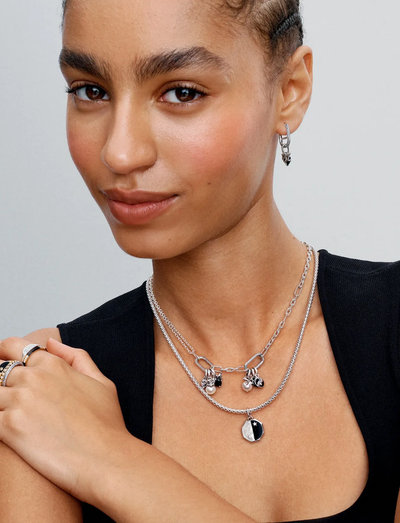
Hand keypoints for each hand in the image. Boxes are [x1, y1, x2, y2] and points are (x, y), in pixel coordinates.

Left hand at [0, 337, 129, 502]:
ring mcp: (19, 401)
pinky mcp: (9, 427)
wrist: (105, 459)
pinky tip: (6, 429)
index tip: (2, 368)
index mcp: (52, 364)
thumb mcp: (101, 381)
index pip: (12, 347)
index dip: (3, 354)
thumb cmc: (107, 425)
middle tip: (9, 399)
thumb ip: (76, 356)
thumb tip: (51, 342)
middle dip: (0, 382)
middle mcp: (33, 378)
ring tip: (7, 413)